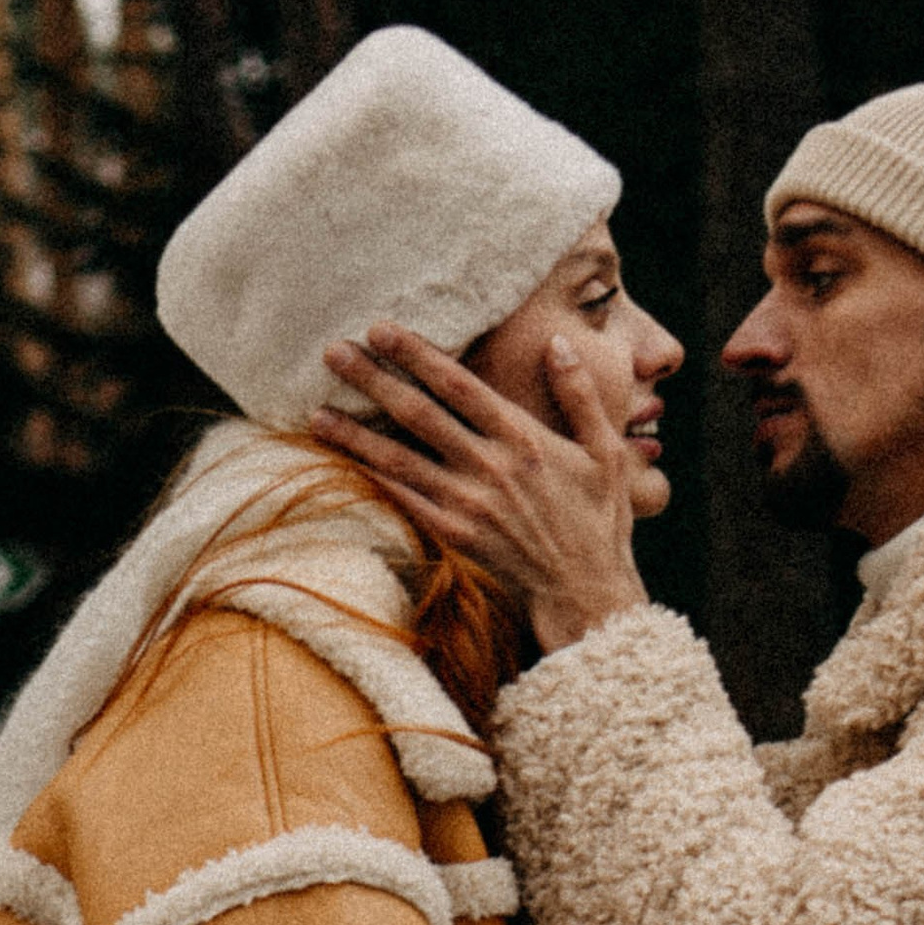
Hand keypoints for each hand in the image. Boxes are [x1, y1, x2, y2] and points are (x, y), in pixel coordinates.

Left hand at [313, 324, 651, 653]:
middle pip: (418, 413)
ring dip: (354, 433)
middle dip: (373, 379)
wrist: (587, 594)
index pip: (460, 385)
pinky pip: (402, 501)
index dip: (417, 354)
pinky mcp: (453, 536)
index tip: (382, 330)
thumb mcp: (608, 453)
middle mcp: (490, 468)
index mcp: (524, 440)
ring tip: (315, 409)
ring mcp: (467, 504)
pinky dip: (369, 480)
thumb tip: (556, 344)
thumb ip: (581, 395)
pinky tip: (339, 464)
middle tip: (334, 351)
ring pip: (398, 459)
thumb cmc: (600, 522)